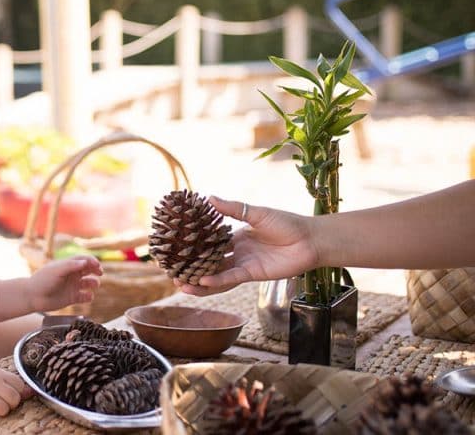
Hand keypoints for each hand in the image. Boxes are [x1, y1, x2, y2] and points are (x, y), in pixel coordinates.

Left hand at [28, 256, 102, 311]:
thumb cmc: (42, 280)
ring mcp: (72, 286)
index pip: (83, 260)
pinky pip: (85, 297)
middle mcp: (71, 275)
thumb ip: (71, 265)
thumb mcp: (56, 270)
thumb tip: (85, 262)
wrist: (33, 296)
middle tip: (100, 272)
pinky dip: (89, 296)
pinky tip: (88, 296)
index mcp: (67, 265)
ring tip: (94, 285)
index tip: (97, 264)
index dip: (91, 260)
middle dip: (96, 270)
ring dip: (94, 283)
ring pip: (89, 283)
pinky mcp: (72, 298)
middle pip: (88, 270)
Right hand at [177, 196, 319, 295]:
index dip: (193, 245)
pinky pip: (231, 278)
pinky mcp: (252, 274)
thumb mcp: (257, 213)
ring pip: (216, 275)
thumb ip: (233, 209)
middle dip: (191, 267)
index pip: (209, 241)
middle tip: (172, 271)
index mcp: (236, 236)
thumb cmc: (287, 223)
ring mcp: (244, 264)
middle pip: (209, 262)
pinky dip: (217, 281)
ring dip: (199, 281)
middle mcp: (237, 252)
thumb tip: (209, 197)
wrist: (310, 240)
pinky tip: (202, 282)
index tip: (176, 247)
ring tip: (181, 284)